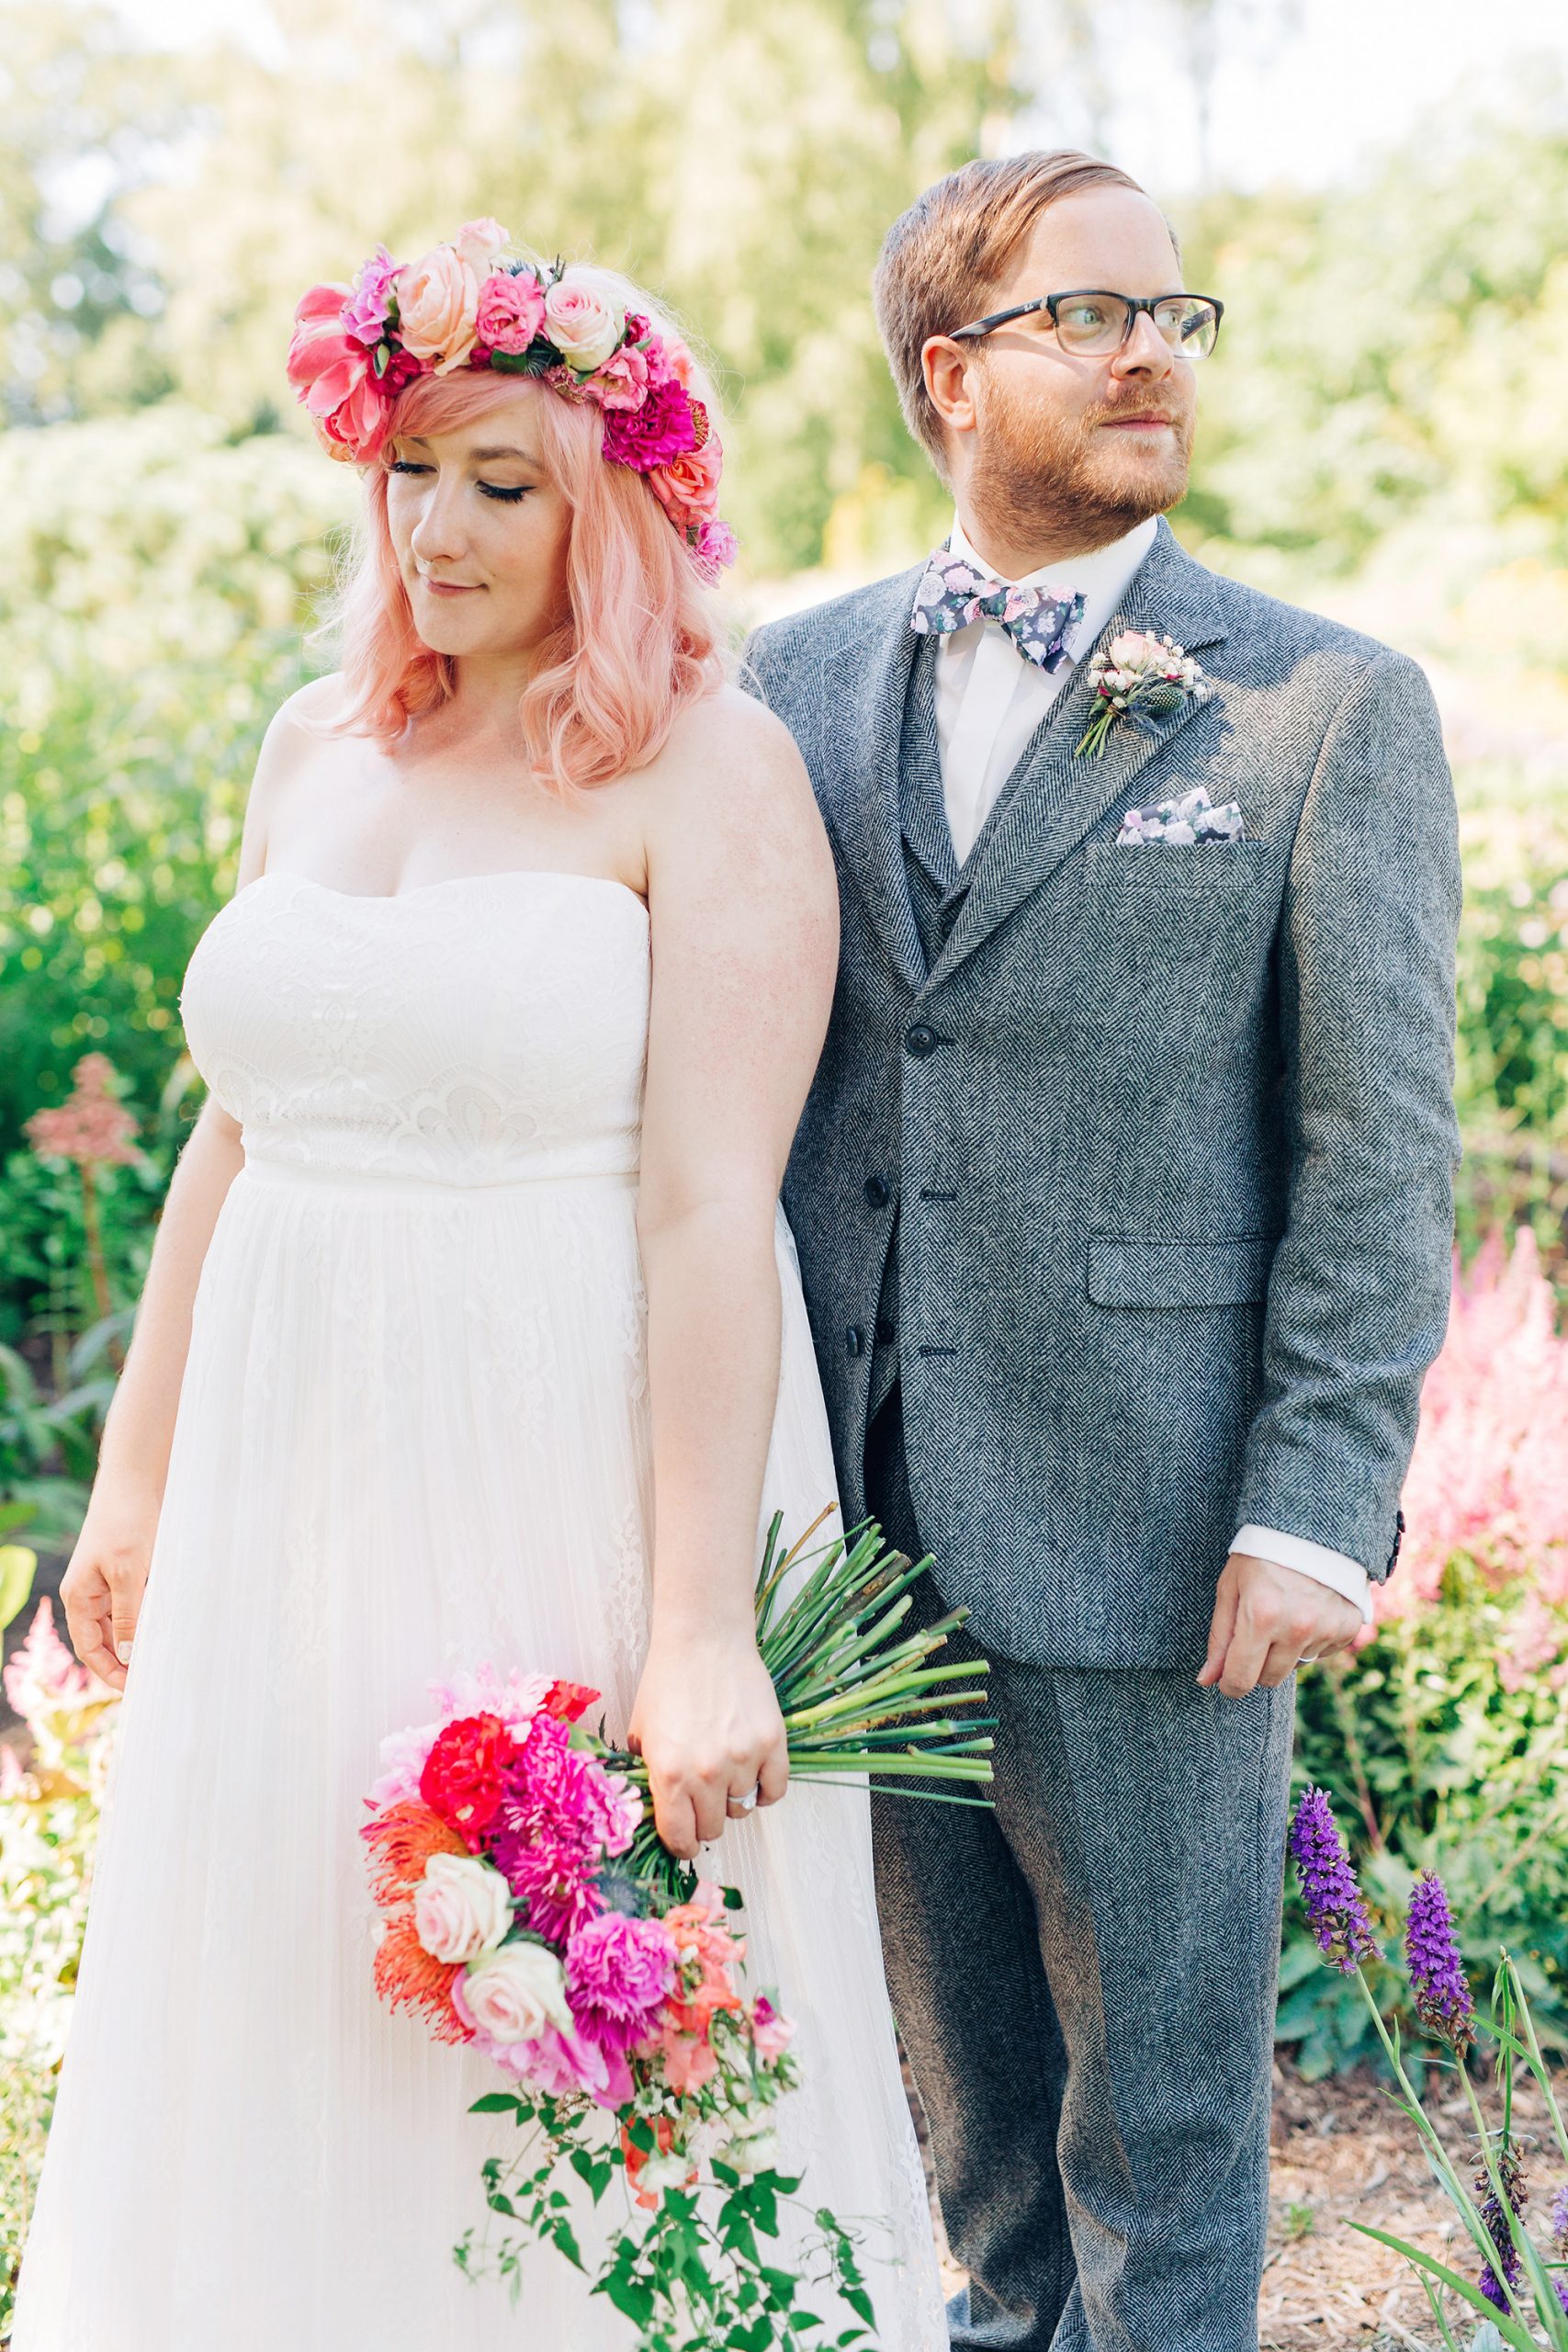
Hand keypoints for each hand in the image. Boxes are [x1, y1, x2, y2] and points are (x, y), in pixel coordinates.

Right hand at [60, 1487, 160, 1692]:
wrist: (136, 1481)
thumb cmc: (126, 1522)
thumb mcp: (129, 1572)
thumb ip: (129, 1615)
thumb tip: (129, 1656)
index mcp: (80, 1597)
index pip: (90, 1648)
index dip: (108, 1672)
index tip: (133, 1691)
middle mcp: (89, 1594)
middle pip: (105, 1641)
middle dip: (125, 1663)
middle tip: (153, 1681)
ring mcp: (108, 1583)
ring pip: (122, 1625)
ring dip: (139, 1643)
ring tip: (163, 1662)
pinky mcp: (127, 1572)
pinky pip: (135, 1606)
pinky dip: (148, 1620)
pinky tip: (166, 1631)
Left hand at [626, 1629, 788, 1859]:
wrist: (704, 1639)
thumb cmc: (667, 1681)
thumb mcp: (641, 1732)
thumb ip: (647, 1776)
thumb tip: (655, 1812)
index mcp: (669, 1774)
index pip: (680, 1838)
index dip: (681, 1844)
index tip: (685, 1838)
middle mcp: (707, 1773)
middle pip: (713, 1829)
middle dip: (705, 1820)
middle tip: (702, 1800)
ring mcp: (743, 1758)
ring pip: (742, 1808)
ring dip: (732, 1797)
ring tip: (724, 1769)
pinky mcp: (771, 1743)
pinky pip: (774, 1791)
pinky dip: (765, 1790)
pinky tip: (752, 1775)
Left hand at [1198, 1551, 1361, 1698]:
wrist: (1311, 1528)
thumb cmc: (1260, 1556)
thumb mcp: (1231, 1588)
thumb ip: (1219, 1637)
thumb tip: (1206, 1680)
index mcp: (1261, 1616)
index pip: (1241, 1679)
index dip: (1229, 1684)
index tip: (1227, 1677)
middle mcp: (1296, 1627)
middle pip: (1269, 1679)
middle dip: (1257, 1664)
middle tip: (1256, 1631)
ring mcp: (1325, 1629)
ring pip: (1295, 1667)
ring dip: (1285, 1650)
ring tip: (1284, 1612)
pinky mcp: (1347, 1628)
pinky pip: (1321, 1654)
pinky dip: (1311, 1640)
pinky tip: (1307, 1611)